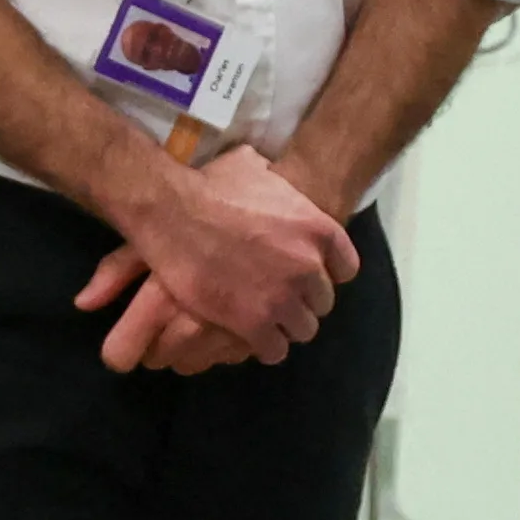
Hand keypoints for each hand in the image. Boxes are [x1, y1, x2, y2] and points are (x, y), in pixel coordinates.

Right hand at [85, 146, 354, 363]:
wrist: (173, 210)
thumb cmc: (211, 185)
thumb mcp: (257, 170)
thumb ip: (277, 184)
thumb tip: (272, 174)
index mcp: (318, 229)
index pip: (346, 268)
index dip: (324, 273)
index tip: (305, 275)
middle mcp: (308, 266)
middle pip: (322, 302)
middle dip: (301, 300)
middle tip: (277, 296)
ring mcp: (283, 297)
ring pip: (302, 329)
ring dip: (285, 325)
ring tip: (263, 319)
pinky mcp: (254, 323)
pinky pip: (275, 349)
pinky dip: (264, 345)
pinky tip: (249, 334)